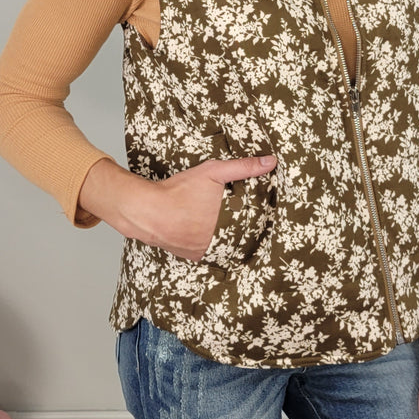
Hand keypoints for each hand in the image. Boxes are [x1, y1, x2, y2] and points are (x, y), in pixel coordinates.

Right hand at [144, 154, 276, 259]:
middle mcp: (221, 240)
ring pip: (226, 245)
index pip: (255, 223)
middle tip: (240, 215)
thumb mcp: (212, 172)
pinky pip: (209, 252)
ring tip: (223, 224)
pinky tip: (207, 233)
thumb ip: (242, 167)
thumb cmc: (179, 191)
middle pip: (240, 235)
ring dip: (228, 237)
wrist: (148, 211)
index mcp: (231, 222)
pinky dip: (211, 243)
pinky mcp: (194, 257)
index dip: (258, 216)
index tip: (261, 211)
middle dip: (242, 226)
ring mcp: (207, 251)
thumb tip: (270, 162)